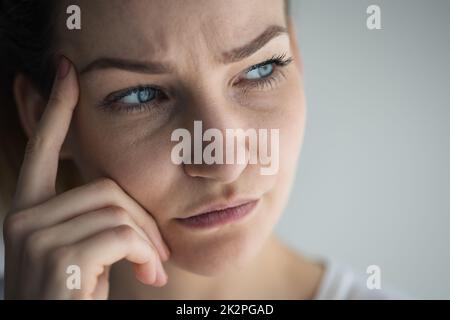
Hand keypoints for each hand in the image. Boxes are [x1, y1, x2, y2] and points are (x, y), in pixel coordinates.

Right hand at [3, 56, 169, 298]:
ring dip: (149, 242)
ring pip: (120, 211)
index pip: (43, 149)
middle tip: (158, 254)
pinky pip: (124, 235)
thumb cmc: (75, 298)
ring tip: (153, 268)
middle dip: (144, 220)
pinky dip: (146, 255)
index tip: (66, 72)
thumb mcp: (83, 254)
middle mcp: (25, 217)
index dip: (56, 109)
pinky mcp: (60, 257)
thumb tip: (118, 201)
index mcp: (30, 211)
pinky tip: (148, 276)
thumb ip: (93, 220)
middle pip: (107, 187)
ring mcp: (37, 236)